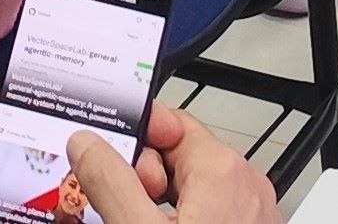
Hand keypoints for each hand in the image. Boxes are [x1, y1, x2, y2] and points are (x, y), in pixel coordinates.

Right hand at [63, 106, 272, 223]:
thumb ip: (111, 184)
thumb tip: (87, 144)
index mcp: (222, 170)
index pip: (167, 123)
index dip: (130, 140)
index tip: (100, 160)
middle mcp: (245, 186)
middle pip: (176, 159)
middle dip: (138, 179)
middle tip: (113, 208)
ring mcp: (251, 216)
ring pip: (189, 193)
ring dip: (152, 205)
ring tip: (126, 220)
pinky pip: (206, 215)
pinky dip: (175, 221)